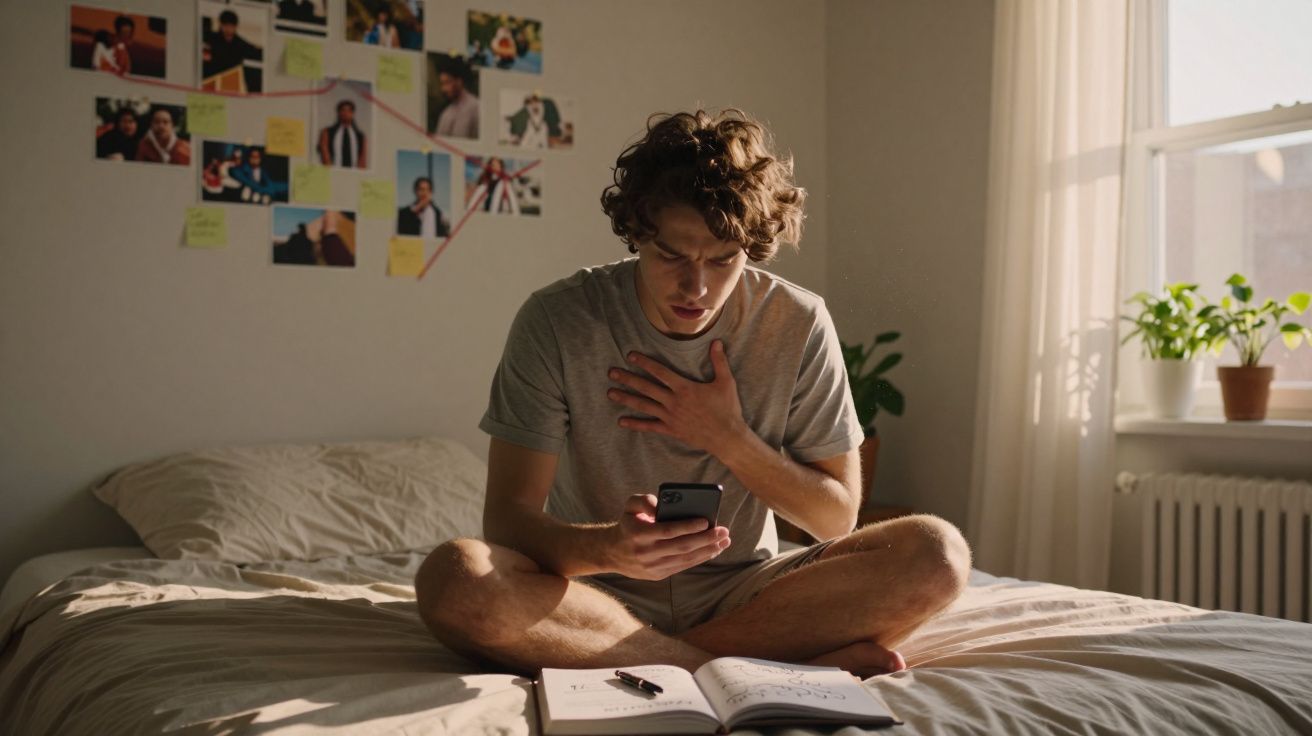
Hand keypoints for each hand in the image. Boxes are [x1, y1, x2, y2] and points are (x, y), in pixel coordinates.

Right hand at [604, 493, 730, 580]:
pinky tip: (713, 550)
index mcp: (638, 534)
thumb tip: (660, 506)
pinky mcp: (658, 575)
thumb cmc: (628, 524)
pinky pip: (683, 567)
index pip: (667, 530)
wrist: (612, 553)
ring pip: (685, 559)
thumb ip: (644, 501)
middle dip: (706, 539)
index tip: (706, 520)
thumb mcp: (629, 507)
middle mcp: (646, 552)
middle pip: (681, 546)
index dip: (688, 527)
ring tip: (724, 541)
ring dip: (708, 551)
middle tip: (723, 530)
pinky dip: (700, 558)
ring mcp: (652, 566)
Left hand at [607, 340, 747, 456]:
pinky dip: (635, 424)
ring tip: (610, 393)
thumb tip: (717, 342)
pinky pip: (649, 426)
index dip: (644, 362)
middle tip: (611, 372)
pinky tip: (621, 421)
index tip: (630, 356)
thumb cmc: (727, 409)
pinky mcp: (670, 429)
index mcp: (684, 388)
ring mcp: (670, 416)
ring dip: (626, 398)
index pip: (660, 372)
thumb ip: (719, 361)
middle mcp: (673, 401)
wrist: (727, 437)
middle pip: (646, 387)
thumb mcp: (725, 382)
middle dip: (627, 379)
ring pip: (644, 405)